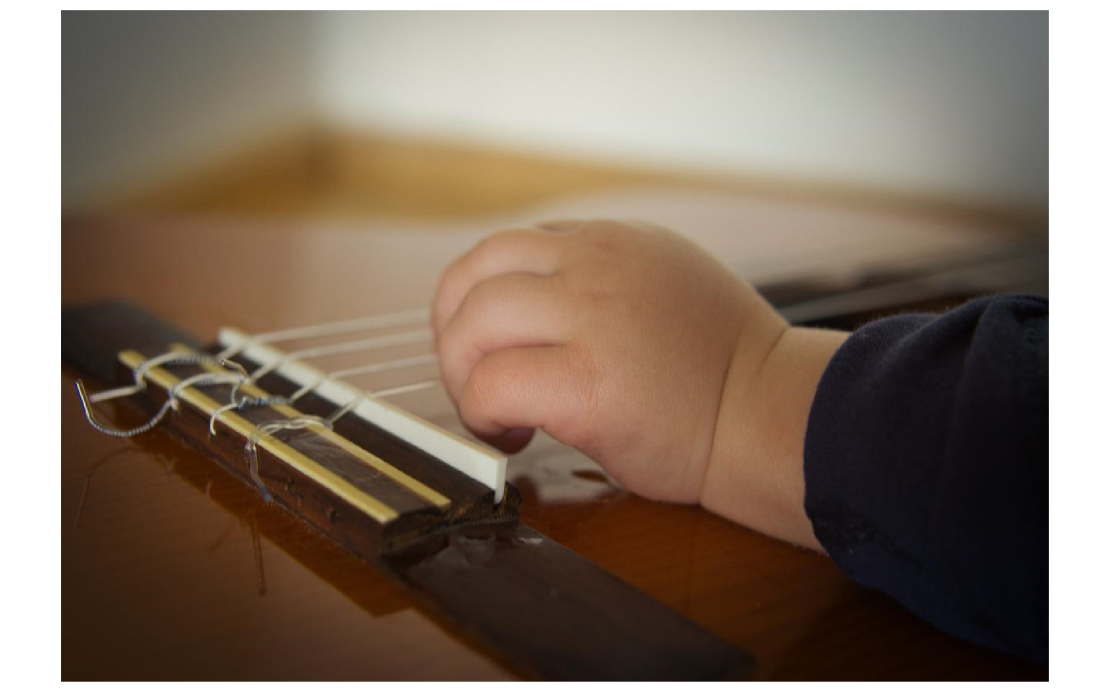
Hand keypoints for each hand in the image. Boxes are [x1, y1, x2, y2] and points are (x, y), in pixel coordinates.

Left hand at [431, 219, 786, 503]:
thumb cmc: (722, 366)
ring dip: (463, 376)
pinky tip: (515, 434)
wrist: (773, 417)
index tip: (486, 344)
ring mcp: (592, 319)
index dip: (476, 299)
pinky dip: (483, 414)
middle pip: (473, 276)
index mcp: (611, 240)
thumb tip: (528, 302)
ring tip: (493, 411)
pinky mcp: (588, 384)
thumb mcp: (663, 280)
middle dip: (453, 336)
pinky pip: (492, 386)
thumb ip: (599, 276)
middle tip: (476, 383)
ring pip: (471, 326)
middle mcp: (596, 266)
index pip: (504, 248)